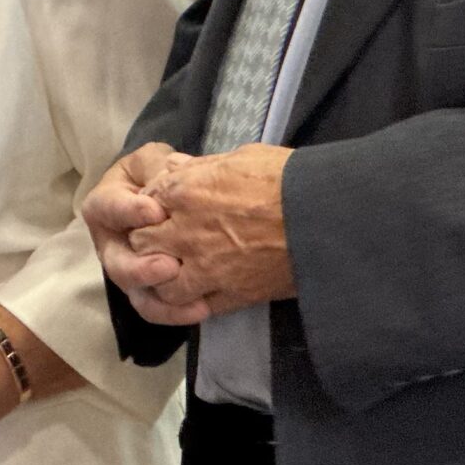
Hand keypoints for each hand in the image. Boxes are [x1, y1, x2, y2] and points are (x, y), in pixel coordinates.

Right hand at [85, 143, 184, 305]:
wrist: (179, 195)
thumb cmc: (159, 173)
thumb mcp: (155, 160)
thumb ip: (160, 168)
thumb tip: (170, 180)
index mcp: (105, 206)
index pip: (108, 208)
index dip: (129, 212)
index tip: (156, 212)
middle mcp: (111, 245)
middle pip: (116, 265)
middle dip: (141, 269)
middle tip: (170, 265)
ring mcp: (130, 272)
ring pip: (136, 295)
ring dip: (162, 300)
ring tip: (192, 298)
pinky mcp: (151, 290)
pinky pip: (158, 309)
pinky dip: (177, 313)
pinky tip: (202, 308)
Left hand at [119, 144, 295, 325]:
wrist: (322, 217)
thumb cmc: (285, 178)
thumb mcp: (238, 158)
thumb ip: (200, 168)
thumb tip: (179, 169)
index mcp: (184, 191)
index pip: (142, 204)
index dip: (149, 209)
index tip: (160, 211)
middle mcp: (185, 231)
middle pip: (142, 244)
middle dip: (149, 242)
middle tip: (164, 241)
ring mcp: (204, 267)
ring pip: (160, 283)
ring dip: (164, 278)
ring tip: (178, 272)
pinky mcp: (228, 295)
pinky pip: (192, 306)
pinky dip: (190, 302)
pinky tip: (197, 294)